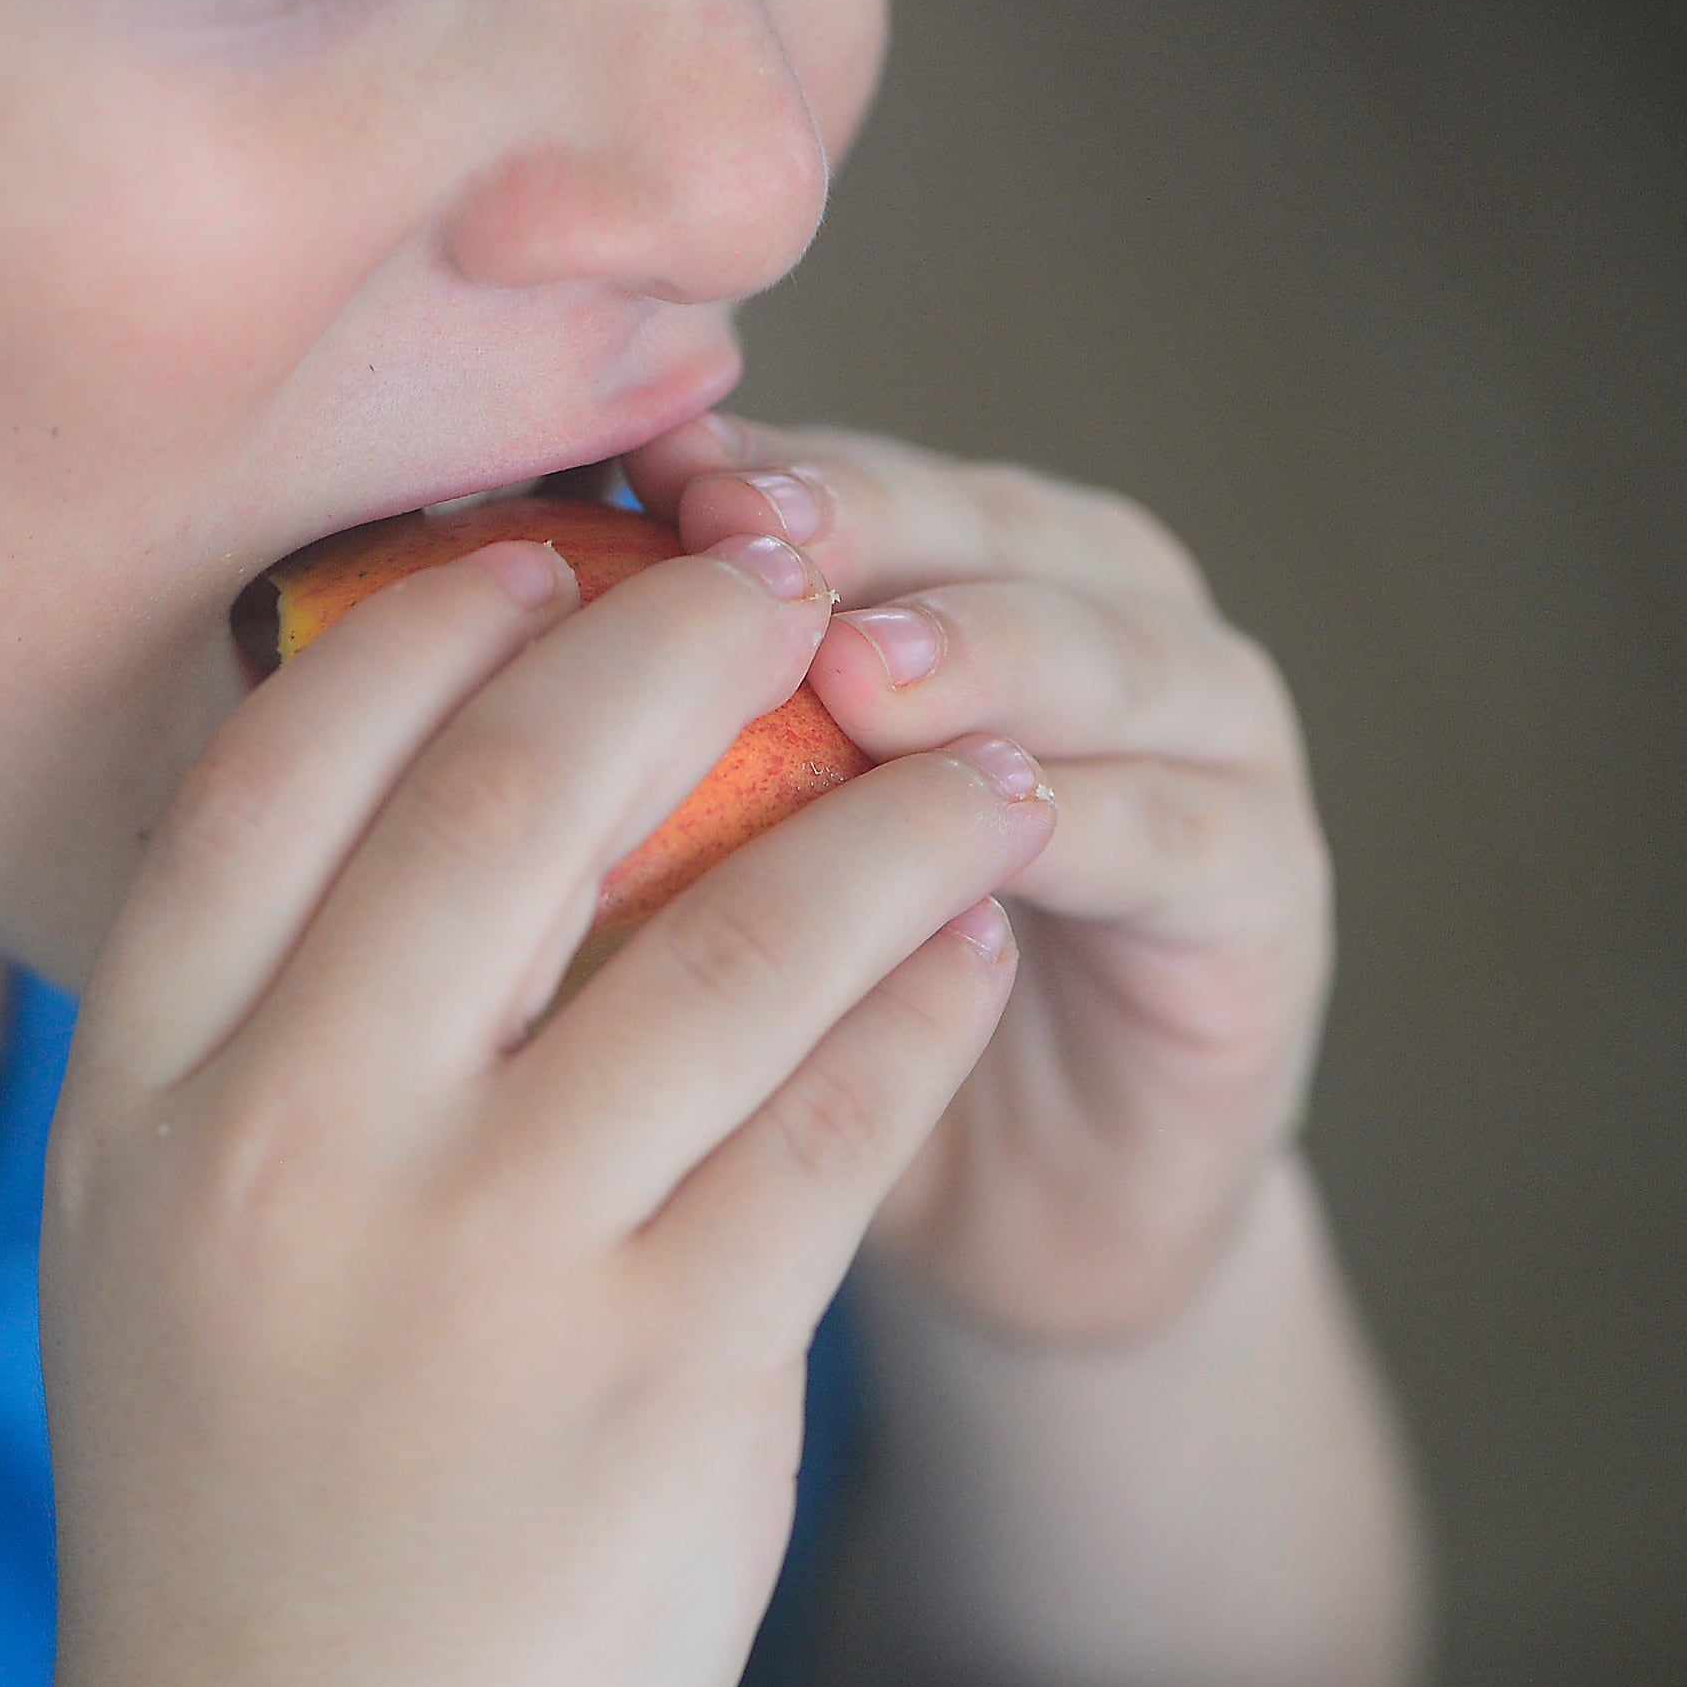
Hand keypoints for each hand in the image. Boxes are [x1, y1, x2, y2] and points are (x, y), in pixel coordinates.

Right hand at [0, 529, 1055, 1686]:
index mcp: (147, 1094)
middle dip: (688, 631)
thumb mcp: (159, 1253)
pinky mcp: (668, 1374)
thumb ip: (257, 1034)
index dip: (438, 614)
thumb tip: (435, 799)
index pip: (284, 755)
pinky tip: (962, 951)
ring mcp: (487, 1256)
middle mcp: (299, 1138)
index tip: (551, 555)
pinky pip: (841, 1112)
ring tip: (967, 758)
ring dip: (888, 810)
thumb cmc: (226, 1538)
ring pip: (738, 927)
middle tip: (793, 572)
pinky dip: (923, 997)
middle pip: (518, 778)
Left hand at [625, 414, 1331, 1343]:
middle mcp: (1090, 618)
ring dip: (980, 649)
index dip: (737, 470)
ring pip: (1100, 652)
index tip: (616, 476)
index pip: (842, 482)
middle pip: (975, 527)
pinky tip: (999, 826)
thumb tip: (421, 616)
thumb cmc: (816, 1022)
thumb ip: (637, 732)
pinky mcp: (1265, 885)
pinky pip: (1182, 829)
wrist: (1008, 1216)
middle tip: (733, 530)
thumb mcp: (718, 859)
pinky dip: (1095, 817)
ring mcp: (1204, 740)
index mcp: (949, 573)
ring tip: (854, 668)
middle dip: (854, 524)